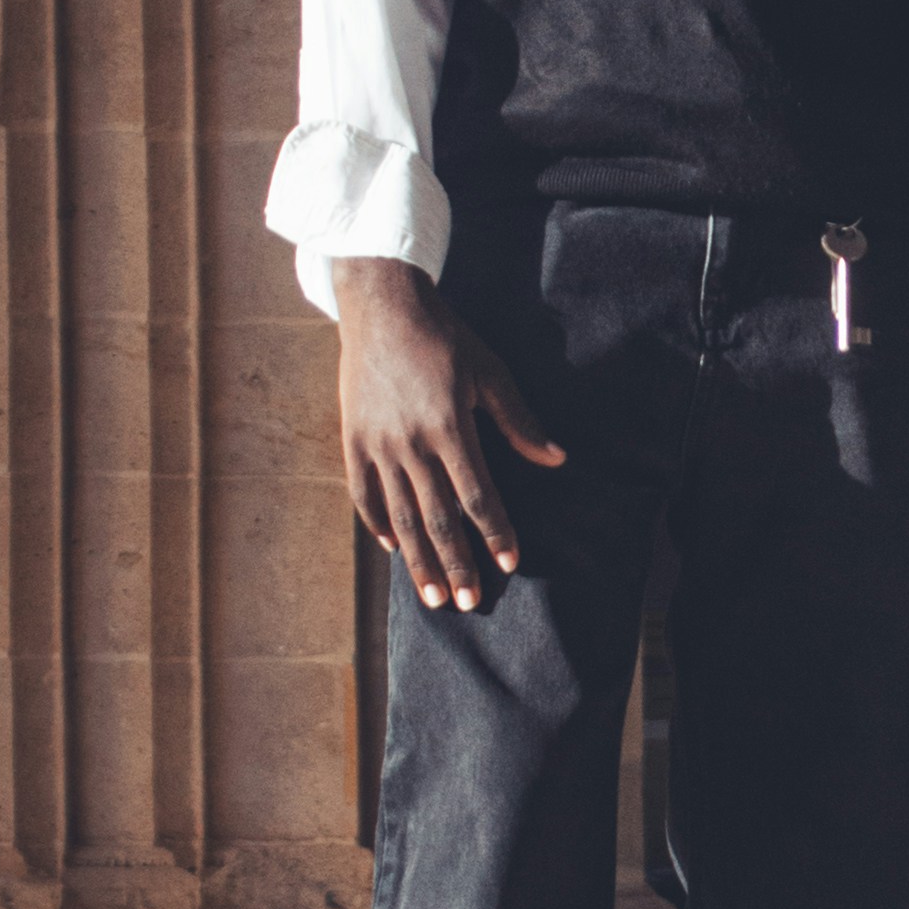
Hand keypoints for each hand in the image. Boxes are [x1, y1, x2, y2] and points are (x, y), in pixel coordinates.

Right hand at [332, 259, 564, 612]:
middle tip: (469, 602)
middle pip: (438, 517)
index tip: (509, 562)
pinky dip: (377, 523)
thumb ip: (519, 421)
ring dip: (418, 559)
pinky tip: (393, 548)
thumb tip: (556, 459)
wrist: (381, 306)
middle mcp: (410, 442)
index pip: (477, 494)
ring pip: (401, 515)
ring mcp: (377, 444)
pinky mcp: (352, 440)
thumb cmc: (444, 338)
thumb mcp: (488, 372)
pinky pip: (364, 493)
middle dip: (457, 563)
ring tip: (433, 595)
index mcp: (449, 426)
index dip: (495, 532)